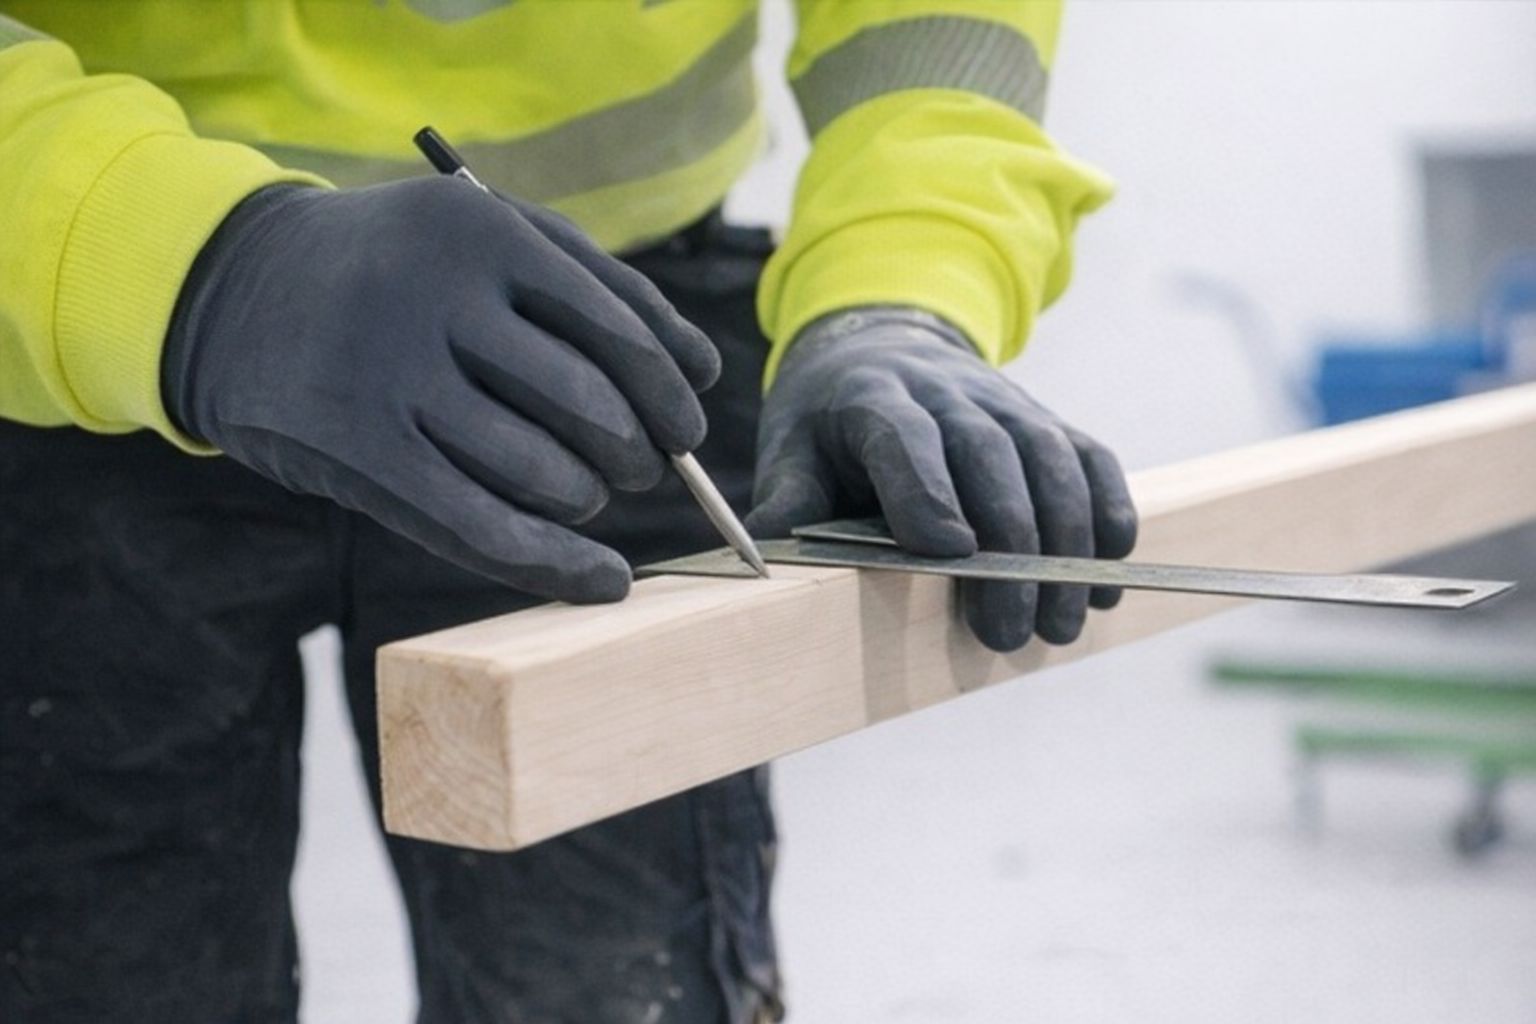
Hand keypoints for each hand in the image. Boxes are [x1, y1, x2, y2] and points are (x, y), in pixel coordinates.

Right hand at [161, 179, 719, 602]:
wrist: (237, 290)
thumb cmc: (401, 268)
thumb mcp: (489, 236)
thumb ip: (599, 287)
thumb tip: (700, 376)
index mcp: (483, 231)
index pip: (620, 332)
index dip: (671, 395)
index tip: (688, 429)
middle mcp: (434, 298)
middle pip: (591, 409)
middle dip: (638, 455)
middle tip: (638, 467)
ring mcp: (388, 376)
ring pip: (544, 474)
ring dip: (587, 498)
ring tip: (583, 491)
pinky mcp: (355, 451)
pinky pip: (483, 527)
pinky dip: (558, 564)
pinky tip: (603, 578)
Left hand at [746, 308, 1136, 651]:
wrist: (884, 349)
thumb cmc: (832, 422)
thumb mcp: (791, 451)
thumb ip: (786, 502)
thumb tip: (763, 564)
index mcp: (872, 397)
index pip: (906, 436)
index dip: (929, 491)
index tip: (950, 554)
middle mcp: (947, 390)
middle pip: (989, 457)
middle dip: (1009, 548)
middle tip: (1010, 632)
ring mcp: (1006, 400)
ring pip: (1049, 459)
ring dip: (1067, 545)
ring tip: (1062, 624)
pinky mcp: (1047, 419)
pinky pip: (1090, 458)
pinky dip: (1109, 512)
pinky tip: (1108, 575)